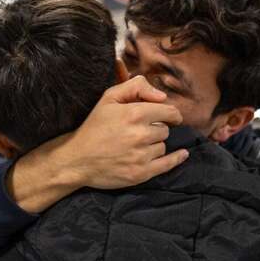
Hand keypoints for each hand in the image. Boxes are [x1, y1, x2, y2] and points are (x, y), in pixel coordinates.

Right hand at [8, 76, 186, 213]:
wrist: (77, 160)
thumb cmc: (93, 127)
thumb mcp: (109, 98)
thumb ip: (136, 86)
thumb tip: (162, 96)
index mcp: (134, 114)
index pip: (169, 112)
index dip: (170, 113)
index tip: (168, 116)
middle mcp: (140, 135)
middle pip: (164, 130)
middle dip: (156, 129)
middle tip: (138, 132)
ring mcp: (141, 156)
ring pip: (162, 146)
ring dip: (154, 144)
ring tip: (136, 145)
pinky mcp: (140, 173)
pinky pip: (167, 164)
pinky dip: (176, 159)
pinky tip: (182, 154)